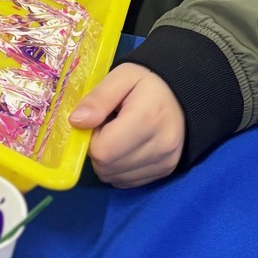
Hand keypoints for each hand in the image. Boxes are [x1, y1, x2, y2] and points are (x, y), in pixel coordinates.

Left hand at [69, 63, 184, 187]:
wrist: (182, 95)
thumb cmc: (147, 82)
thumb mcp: (121, 76)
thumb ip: (98, 98)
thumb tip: (76, 122)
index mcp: (147, 118)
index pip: (103, 150)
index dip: (91, 137)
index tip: (98, 121)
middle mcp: (160, 146)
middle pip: (106, 167)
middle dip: (97, 149)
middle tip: (106, 127)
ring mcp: (165, 162)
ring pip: (114, 177)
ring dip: (107, 161)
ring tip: (118, 136)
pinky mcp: (165, 171)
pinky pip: (126, 181)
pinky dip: (118, 168)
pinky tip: (126, 148)